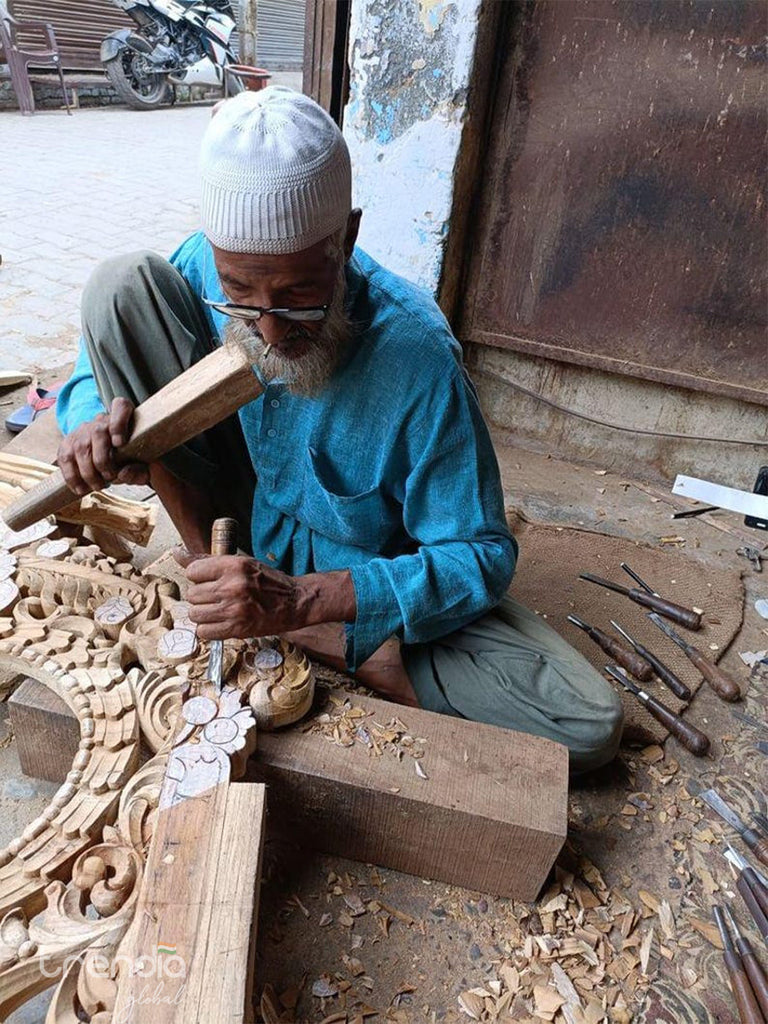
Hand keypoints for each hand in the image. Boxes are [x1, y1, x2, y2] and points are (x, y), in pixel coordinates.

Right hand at [57, 397, 148, 495]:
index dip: (119, 423)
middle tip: (109, 477)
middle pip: (98, 432)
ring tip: (97, 486)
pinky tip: (80, 488)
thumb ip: (139, 470)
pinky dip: (72, 476)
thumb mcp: (142, 465)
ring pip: (80, 447)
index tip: (120, 443)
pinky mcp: (67, 443)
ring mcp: (82, 430)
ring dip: (88, 472)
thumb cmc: (131, 458)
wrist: (112, 455)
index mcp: (124, 417)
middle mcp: (101, 420)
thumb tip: (123, 473)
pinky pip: (65, 458)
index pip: (121, 407)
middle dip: (103, 460)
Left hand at [184, 555, 355, 640]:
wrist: (294, 602)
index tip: (210, 580)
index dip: (199, 577)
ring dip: (204, 614)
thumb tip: (177, 553)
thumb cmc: (266, 581)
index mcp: (233, 566)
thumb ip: (207, 560)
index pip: (192, 571)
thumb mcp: (240, 563)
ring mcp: (234, 609)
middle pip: (192, 594)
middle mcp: (232, 586)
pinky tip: (221, 622)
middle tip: (218, 597)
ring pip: (195, 614)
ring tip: (219, 610)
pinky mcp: (236, 628)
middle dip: (202, 597)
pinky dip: (209, 629)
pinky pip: (204, 632)